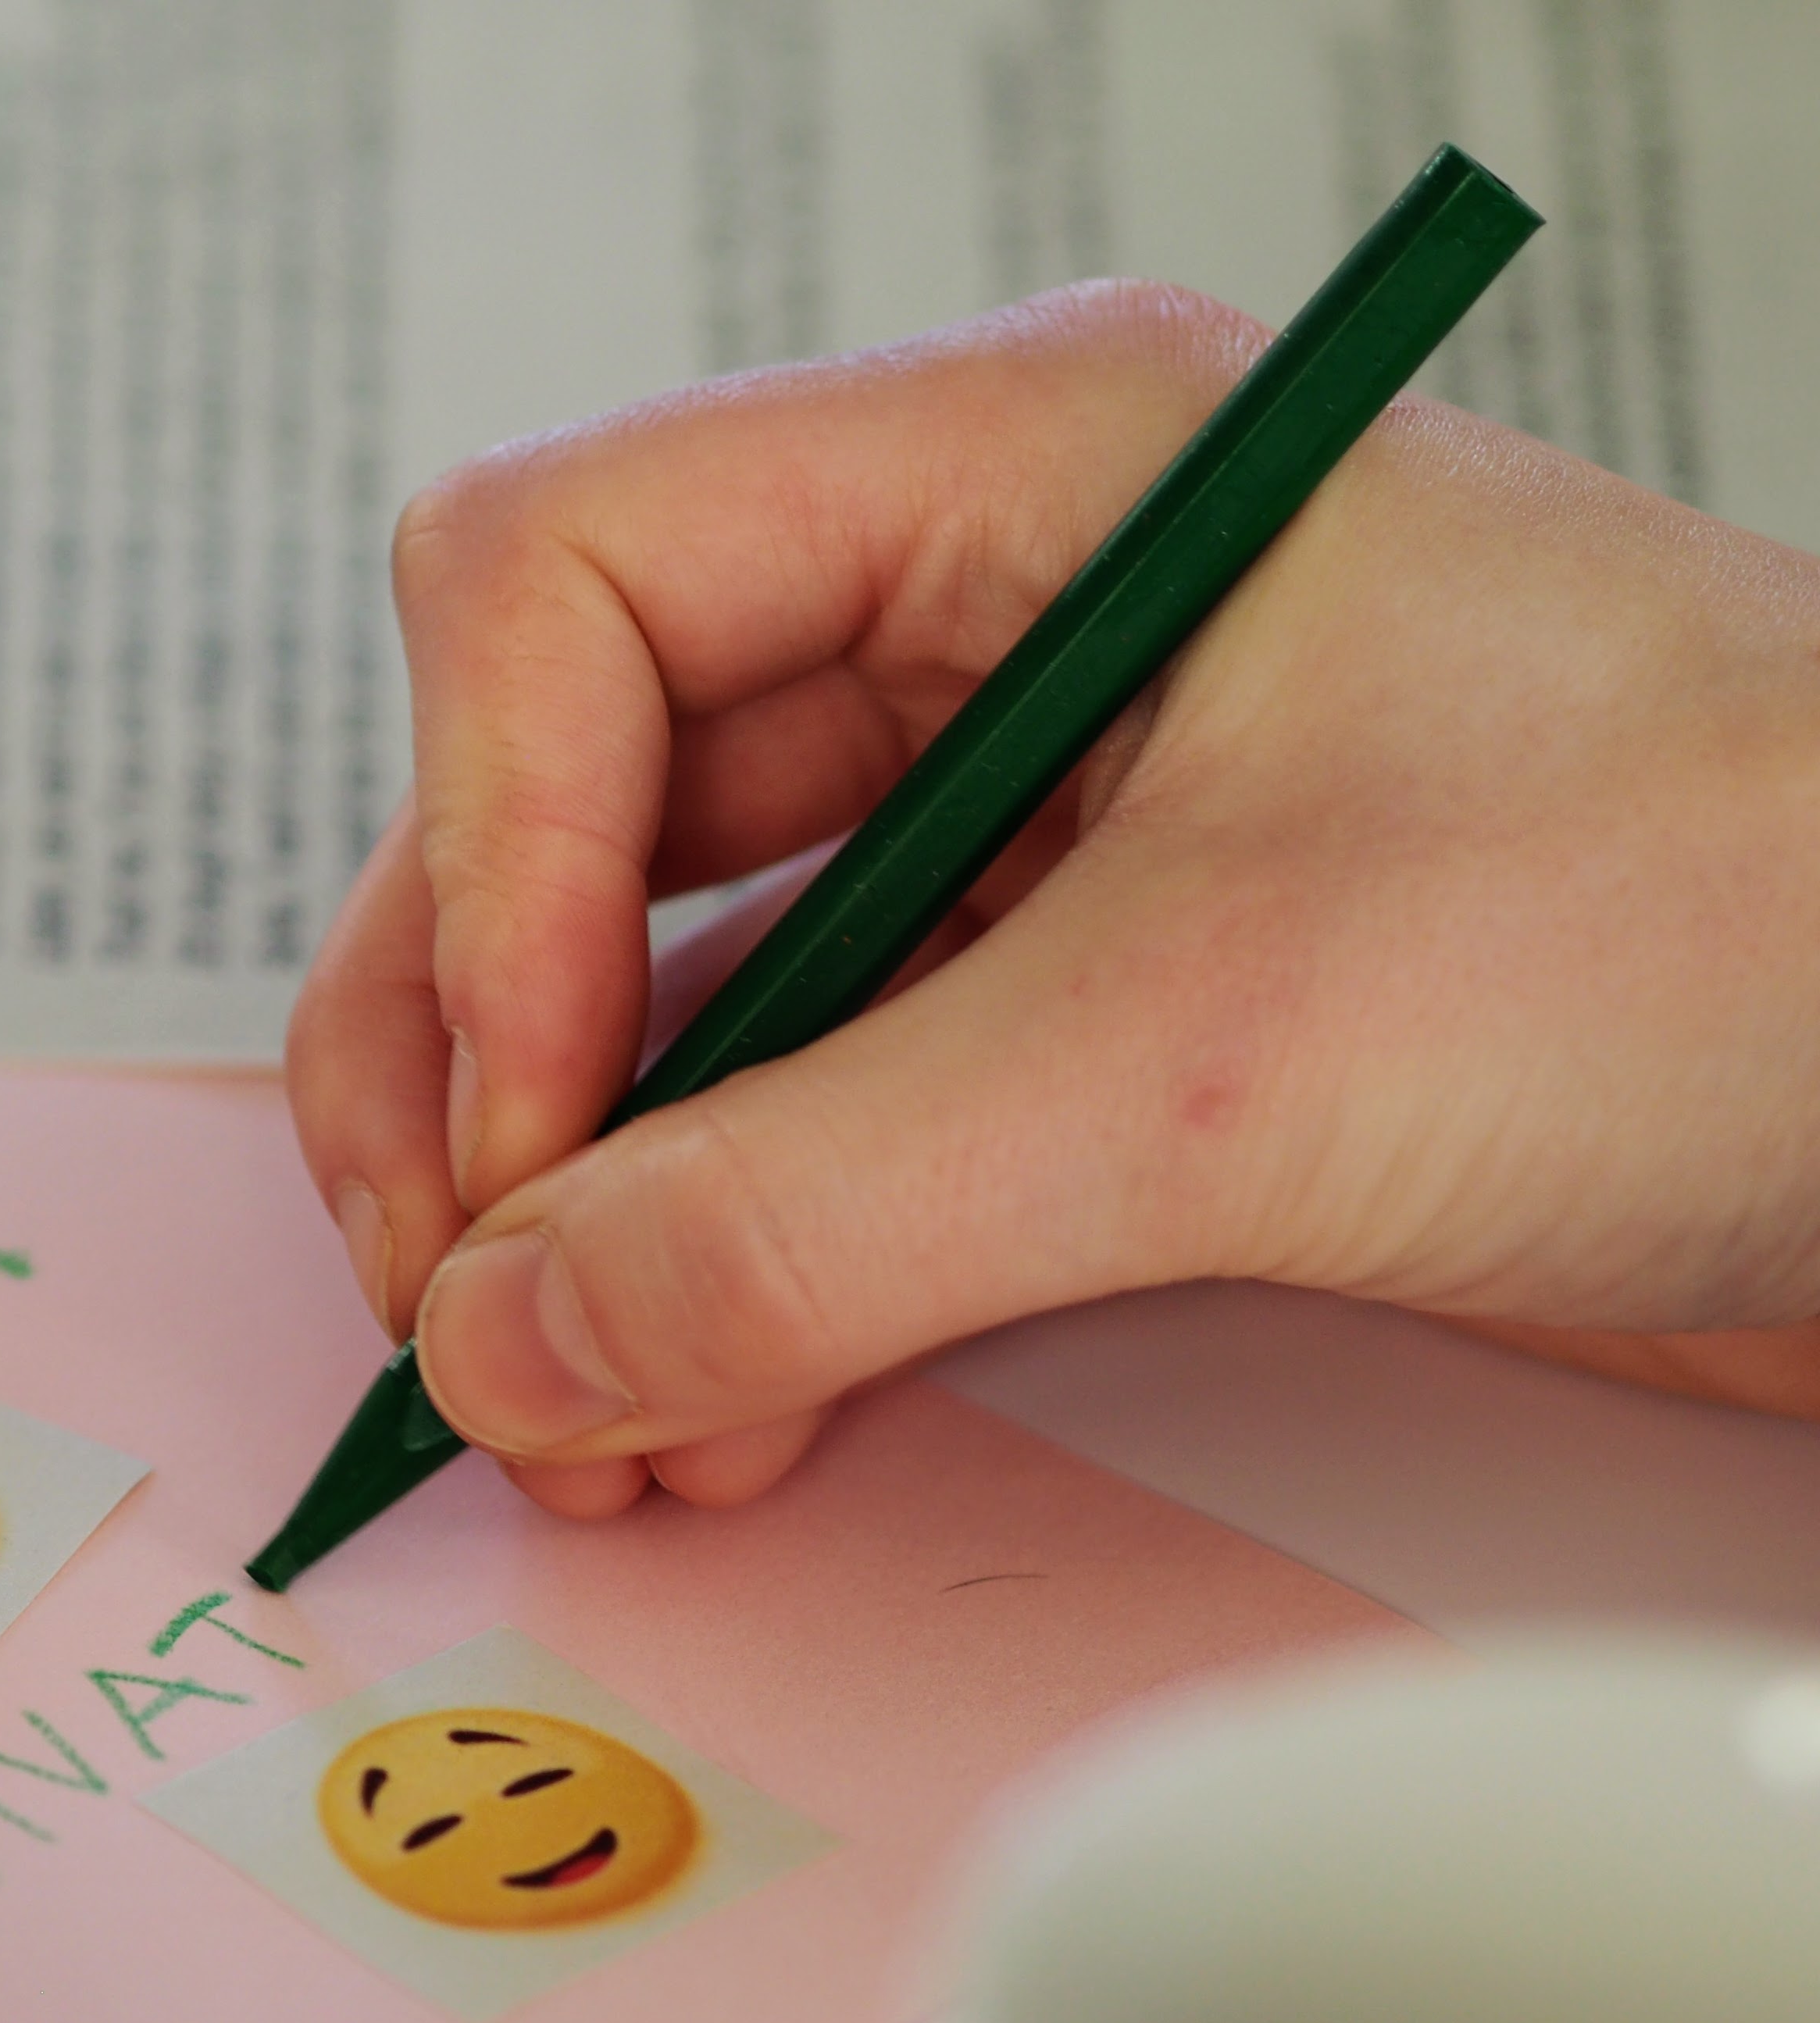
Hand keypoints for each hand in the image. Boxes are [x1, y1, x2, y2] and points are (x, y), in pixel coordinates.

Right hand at [290, 279, 1819, 1517]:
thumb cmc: (1762, 924)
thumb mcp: (1232, 1058)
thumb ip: (821, 1211)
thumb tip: (514, 1337)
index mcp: (1017, 472)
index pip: (563, 587)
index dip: (491, 863)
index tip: (532, 1132)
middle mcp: (981, 629)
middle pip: (545, 802)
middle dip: (478, 1071)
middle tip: (474, 1300)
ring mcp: (1016, 833)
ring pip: (640, 992)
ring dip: (573, 1210)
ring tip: (588, 1406)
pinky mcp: (1063, 1024)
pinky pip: (784, 1132)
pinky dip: (706, 1278)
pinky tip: (708, 1406)